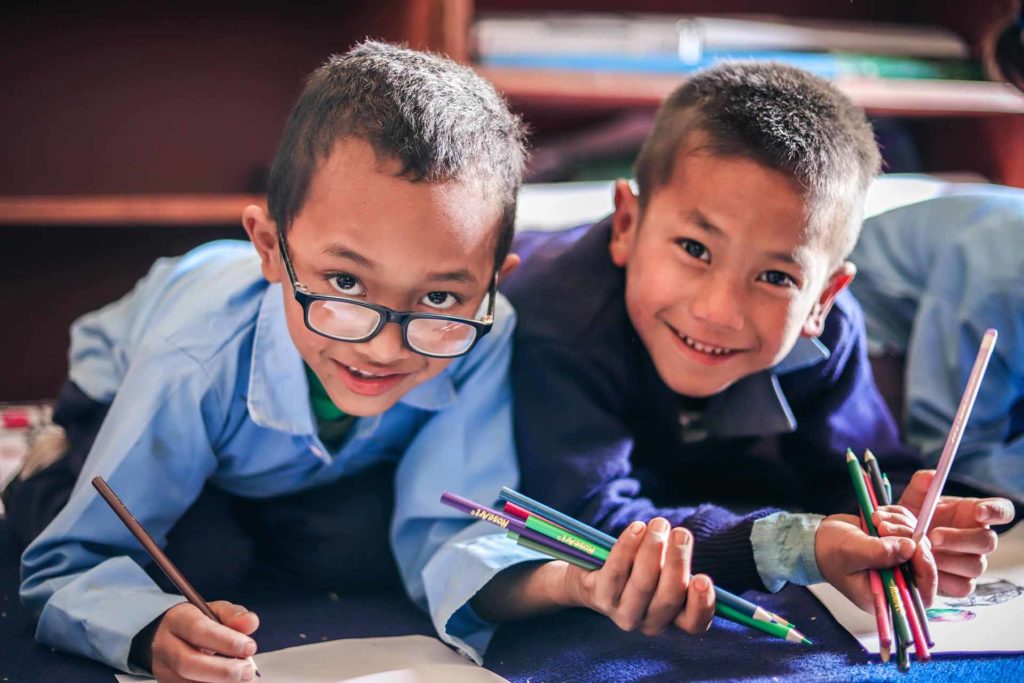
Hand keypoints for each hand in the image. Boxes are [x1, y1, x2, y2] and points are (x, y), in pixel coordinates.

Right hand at [150, 601, 259, 682]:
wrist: (172, 637)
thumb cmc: (200, 624)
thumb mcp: (216, 611)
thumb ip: (234, 615)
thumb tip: (251, 623)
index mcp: (176, 619)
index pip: (198, 630)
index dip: (226, 641)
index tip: (250, 648)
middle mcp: (164, 646)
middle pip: (188, 663)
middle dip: (223, 671)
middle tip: (248, 671)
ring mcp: (162, 670)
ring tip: (243, 679)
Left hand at [561, 517, 714, 635]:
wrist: (594, 576)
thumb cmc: (641, 569)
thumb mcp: (664, 570)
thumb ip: (677, 564)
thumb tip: (682, 541)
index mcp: (673, 619)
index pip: (694, 623)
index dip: (702, 604)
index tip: (704, 579)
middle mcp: (649, 623)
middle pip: (668, 597)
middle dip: (678, 562)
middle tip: (681, 533)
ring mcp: (622, 612)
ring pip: (642, 583)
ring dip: (653, 549)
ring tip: (659, 524)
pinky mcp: (599, 596)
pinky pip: (616, 570)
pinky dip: (628, 547)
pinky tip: (637, 528)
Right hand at [815, 512, 935, 611]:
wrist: (817, 538)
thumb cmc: (829, 552)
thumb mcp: (851, 553)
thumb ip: (880, 553)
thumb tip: (911, 547)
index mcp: (886, 597)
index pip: (922, 593)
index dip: (926, 571)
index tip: (915, 546)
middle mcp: (897, 581)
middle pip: (923, 562)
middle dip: (908, 538)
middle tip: (883, 526)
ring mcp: (898, 561)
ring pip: (918, 541)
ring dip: (901, 523)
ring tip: (876, 518)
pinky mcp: (896, 543)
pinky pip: (910, 527)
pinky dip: (899, 516)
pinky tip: (880, 514)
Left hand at [899, 469, 1014, 596]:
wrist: (899, 544)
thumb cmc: (914, 519)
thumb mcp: (913, 499)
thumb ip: (921, 484)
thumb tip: (931, 476)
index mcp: (974, 513)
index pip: (1002, 510)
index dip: (996, 510)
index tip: (979, 511)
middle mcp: (978, 539)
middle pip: (988, 541)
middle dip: (961, 539)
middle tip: (934, 535)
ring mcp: (972, 562)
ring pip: (975, 565)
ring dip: (948, 560)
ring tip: (922, 552)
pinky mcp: (962, 583)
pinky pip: (962, 586)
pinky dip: (942, 578)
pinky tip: (924, 569)